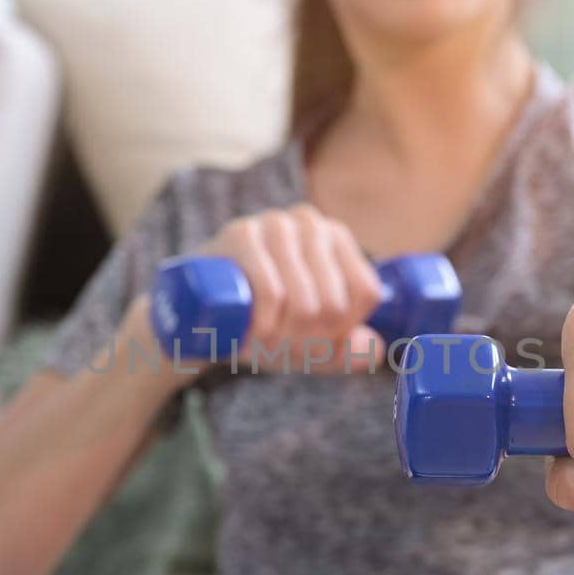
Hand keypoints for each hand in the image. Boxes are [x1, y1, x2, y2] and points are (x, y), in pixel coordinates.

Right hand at [199, 204, 386, 374]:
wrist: (196, 312)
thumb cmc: (260, 321)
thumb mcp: (308, 342)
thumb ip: (349, 350)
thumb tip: (377, 348)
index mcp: (337, 239)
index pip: (365, 292)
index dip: (343, 330)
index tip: (317, 342)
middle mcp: (312, 224)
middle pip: (334, 303)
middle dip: (308, 340)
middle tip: (281, 348)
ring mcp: (276, 224)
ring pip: (304, 301)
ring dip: (284, 338)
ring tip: (264, 345)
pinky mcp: (241, 233)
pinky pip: (271, 290)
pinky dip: (266, 325)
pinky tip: (254, 335)